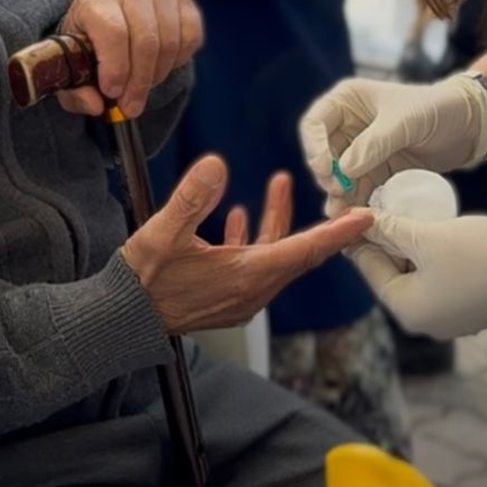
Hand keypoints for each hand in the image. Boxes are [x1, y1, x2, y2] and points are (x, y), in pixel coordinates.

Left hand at [58, 0, 202, 117]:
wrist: (109, 14)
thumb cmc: (87, 43)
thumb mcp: (72, 66)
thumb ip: (75, 91)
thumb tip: (97, 106)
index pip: (114, 32)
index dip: (116, 69)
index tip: (113, 93)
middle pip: (146, 42)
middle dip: (139, 83)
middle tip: (131, 105)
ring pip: (169, 43)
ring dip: (157, 74)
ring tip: (141, 85)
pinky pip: (191, 36)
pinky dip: (178, 60)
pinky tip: (160, 64)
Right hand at [125, 156, 375, 333]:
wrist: (121, 321)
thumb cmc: (142, 281)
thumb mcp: (163, 233)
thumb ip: (192, 198)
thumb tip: (217, 164)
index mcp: (246, 276)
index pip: (303, 250)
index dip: (337, 233)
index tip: (365, 218)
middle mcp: (250, 291)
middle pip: (295, 253)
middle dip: (315, 222)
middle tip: (338, 198)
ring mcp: (238, 298)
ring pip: (273, 256)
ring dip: (277, 222)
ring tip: (278, 185)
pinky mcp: (224, 298)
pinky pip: (252, 265)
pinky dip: (252, 240)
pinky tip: (236, 217)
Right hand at [299, 76, 486, 213]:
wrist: (471, 123)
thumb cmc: (438, 107)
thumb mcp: (405, 120)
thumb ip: (374, 143)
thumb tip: (344, 170)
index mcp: (347, 101)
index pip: (314, 124)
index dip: (315, 147)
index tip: (328, 169)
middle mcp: (348, 126)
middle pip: (322, 155)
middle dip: (327, 177)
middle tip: (338, 195)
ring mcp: (362, 151)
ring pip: (339, 177)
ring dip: (340, 196)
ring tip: (344, 215)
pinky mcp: (377, 171)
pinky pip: (360, 190)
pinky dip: (358, 203)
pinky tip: (359, 218)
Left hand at [349, 210, 486, 340]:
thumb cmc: (480, 253)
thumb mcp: (426, 236)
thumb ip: (389, 228)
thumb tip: (359, 217)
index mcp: (408, 312)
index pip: (370, 269)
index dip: (361, 236)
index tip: (354, 211)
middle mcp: (426, 323)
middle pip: (392, 275)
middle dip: (386, 242)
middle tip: (380, 208)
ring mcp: (451, 318)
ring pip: (416, 276)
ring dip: (409, 248)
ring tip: (405, 214)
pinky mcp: (471, 308)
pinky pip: (439, 280)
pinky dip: (432, 258)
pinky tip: (432, 232)